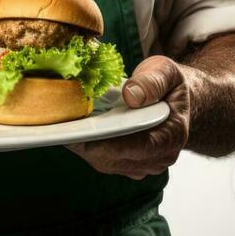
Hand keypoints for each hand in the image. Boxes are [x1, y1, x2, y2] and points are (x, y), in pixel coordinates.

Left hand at [69, 56, 194, 178]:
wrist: (171, 100)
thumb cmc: (167, 84)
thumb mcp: (165, 72)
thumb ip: (153, 81)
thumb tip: (132, 96)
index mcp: (173, 134)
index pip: (142, 147)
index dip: (113, 145)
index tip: (86, 138)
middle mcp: (160, 156)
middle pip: (117, 159)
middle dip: (88, 146)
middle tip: (61, 129)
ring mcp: (144, 163)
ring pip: (106, 163)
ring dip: (82, 148)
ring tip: (61, 129)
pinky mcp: (128, 164)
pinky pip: (102, 161)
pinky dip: (85, 148)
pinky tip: (70, 132)